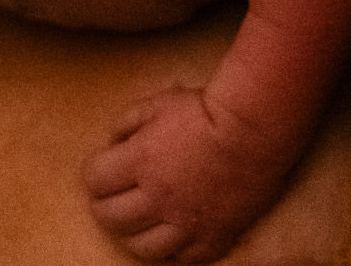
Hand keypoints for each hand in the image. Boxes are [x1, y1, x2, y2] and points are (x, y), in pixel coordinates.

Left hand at [86, 87, 289, 261]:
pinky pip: (184, 259)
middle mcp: (157, 198)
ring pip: (142, 248)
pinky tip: (177, 233)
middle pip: (110, 219)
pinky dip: (175, 249)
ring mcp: (185, 223)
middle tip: (115, 197)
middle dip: (105, 206)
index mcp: (140, 162)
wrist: (257, 127)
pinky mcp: (214, 236)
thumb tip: (112, 142)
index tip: (105, 168)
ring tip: (142, 221)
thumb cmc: (209, 109)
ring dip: (134, 234)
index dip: (96, 173)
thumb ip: (128, 122)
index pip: (94, 181)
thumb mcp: (160, 102)